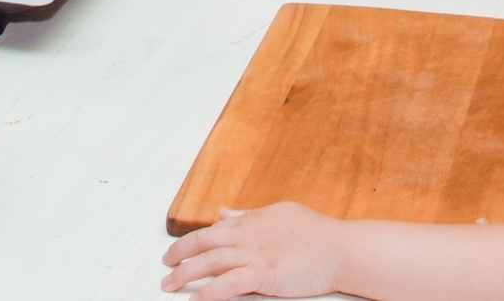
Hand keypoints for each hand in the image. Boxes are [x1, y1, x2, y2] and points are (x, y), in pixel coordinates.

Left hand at [161, 204, 344, 298]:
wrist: (339, 249)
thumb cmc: (315, 232)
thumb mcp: (279, 213)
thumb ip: (248, 215)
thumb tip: (225, 212)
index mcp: (249, 221)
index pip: (209, 230)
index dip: (187, 242)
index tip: (174, 252)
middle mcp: (247, 235)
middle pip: (202, 244)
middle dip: (178, 257)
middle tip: (164, 268)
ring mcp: (254, 255)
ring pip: (209, 263)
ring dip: (185, 274)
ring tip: (170, 285)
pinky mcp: (264, 275)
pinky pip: (229, 284)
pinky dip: (210, 292)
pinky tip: (197, 298)